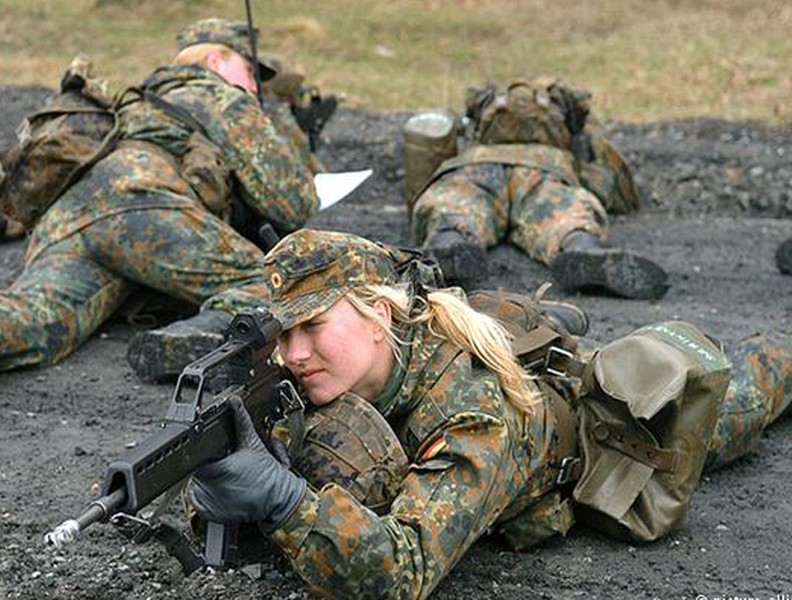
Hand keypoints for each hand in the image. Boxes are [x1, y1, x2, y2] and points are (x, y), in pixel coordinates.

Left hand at [188, 397, 305, 528]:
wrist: (279, 500)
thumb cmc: (269, 476)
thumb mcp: (253, 444)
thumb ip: (241, 421)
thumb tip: (234, 401)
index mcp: (216, 470)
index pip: (195, 455)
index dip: (203, 451)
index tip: (214, 452)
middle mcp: (208, 488)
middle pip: (196, 468)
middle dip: (209, 463)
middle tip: (227, 462)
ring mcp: (208, 503)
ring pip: (197, 483)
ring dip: (208, 479)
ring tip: (228, 477)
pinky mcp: (209, 514)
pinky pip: (200, 500)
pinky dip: (208, 495)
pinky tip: (225, 489)